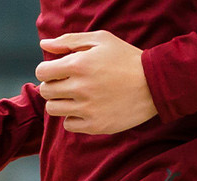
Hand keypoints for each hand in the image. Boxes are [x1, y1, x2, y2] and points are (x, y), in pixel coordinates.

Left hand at [36, 30, 157, 134]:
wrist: (154, 84)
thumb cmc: (126, 58)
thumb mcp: (100, 40)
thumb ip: (69, 41)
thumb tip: (44, 46)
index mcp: (78, 64)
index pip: (42, 72)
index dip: (47, 71)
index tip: (57, 71)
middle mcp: (79, 88)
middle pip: (45, 92)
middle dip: (52, 86)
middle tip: (67, 84)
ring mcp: (87, 109)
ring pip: (54, 110)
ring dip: (60, 103)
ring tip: (74, 97)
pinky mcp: (96, 126)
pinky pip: (69, 125)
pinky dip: (72, 118)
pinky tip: (85, 109)